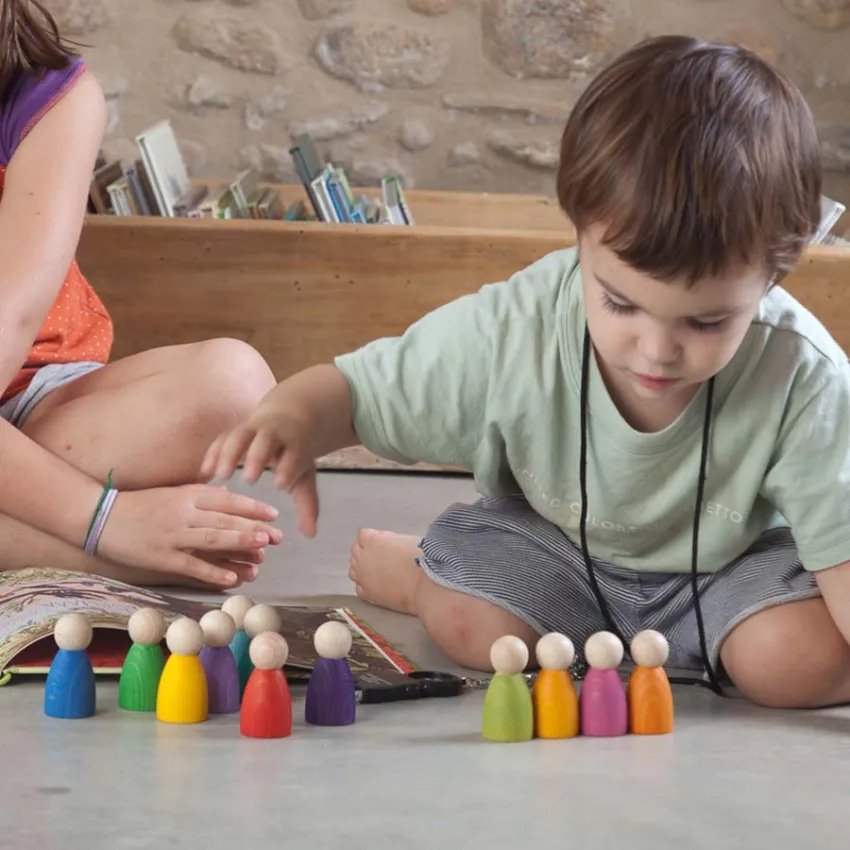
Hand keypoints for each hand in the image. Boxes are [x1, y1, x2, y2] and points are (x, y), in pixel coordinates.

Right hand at [97, 484, 282, 587]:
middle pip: (225, 520)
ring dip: (239, 545)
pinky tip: (232, 578)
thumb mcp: (173, 492)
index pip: (227, 500)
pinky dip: (212, 572)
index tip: (273, 514)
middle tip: (277, 536)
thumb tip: (229, 494)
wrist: (100, 517)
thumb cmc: (141, 504)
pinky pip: (191, 565)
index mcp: (187, 495)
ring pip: (212, 540)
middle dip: (254, 528)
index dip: (252, 507)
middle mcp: (183, 513)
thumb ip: (201, 493)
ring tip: (262, 550)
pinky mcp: (161, 557)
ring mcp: (172, 536)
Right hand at [200, 399, 318, 538]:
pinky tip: (205, 472)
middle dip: (258, 456)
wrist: (288, 418)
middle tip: (249, 478)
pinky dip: (214, 452)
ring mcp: (254, 429)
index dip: (288, 468)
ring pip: (241, 435)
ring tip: (221, 475)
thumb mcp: (305, 477)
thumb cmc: (295, 455)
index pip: (293, 455)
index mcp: (295, 444)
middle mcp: (275, 433)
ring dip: (230, 453)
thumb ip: (307, 505)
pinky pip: (222, 437)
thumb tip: (310, 534)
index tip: (280, 485)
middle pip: (266, 440)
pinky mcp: (236, 430)